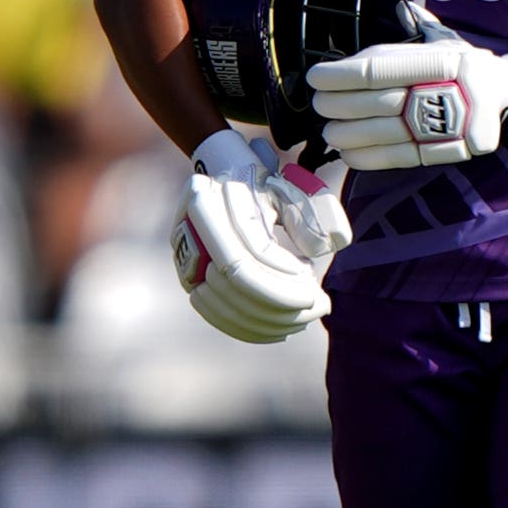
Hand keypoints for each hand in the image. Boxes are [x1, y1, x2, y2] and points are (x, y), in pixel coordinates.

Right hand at [169, 129, 348, 343]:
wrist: (230, 179)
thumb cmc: (265, 185)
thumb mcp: (286, 191)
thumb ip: (304, 216)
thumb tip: (323, 249)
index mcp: (206, 200)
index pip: (241, 262)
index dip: (276, 285)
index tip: (314, 289)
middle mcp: (188, 231)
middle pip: (232, 286)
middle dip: (278, 306)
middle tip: (319, 306)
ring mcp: (184, 257)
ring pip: (223, 306)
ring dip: (269, 320)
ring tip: (307, 316)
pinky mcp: (190, 279)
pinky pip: (217, 314)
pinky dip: (251, 327)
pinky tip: (284, 328)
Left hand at [307, 39, 507, 170]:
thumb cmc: (470, 66)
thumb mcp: (447, 39)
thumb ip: (420, 26)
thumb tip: (403, 6)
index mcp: (438, 59)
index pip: (378, 68)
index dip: (342, 75)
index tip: (317, 77)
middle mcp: (442, 90)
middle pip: (377, 101)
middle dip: (340, 105)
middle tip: (319, 105)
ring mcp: (445, 123)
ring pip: (385, 131)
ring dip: (349, 133)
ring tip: (328, 130)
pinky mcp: (446, 149)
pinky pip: (401, 156)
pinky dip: (370, 157)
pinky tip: (348, 153)